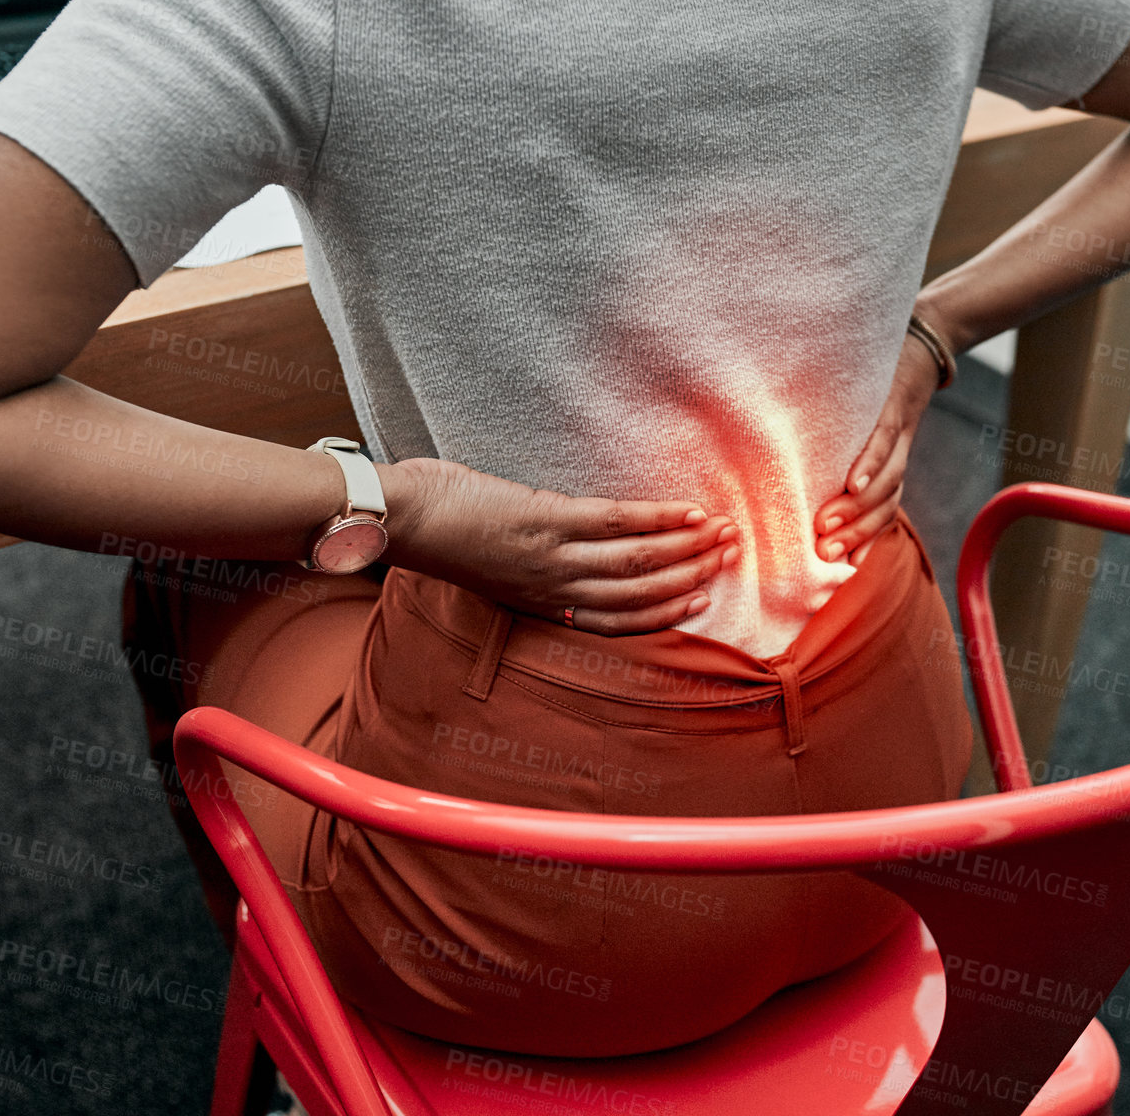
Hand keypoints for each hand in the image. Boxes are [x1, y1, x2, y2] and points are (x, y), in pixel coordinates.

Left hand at [376, 457, 740, 634]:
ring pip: (637, 560)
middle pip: (639, 591)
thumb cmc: (439, 534)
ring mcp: (552, 555)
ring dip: (687, 547)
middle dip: (691, 575)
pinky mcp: (547, 518)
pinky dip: (658, 518)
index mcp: (541, 603)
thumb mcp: (490, 566)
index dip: (664, 611)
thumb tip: (559, 549)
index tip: (702, 600)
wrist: (398, 518)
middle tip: (731, 558)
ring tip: (724, 535)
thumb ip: (529, 566)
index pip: (616, 619)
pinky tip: (688, 512)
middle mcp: (553, 588)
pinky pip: (616, 522)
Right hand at [813, 311, 949, 566]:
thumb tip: (800, 482)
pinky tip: (853, 484)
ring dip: (857, 508)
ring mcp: (900, 431)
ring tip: (826, 526)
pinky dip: (869, 464)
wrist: (922, 344)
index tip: (840, 564)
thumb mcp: (865, 426)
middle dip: (856, 532)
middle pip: (885, 504)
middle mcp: (899, 454)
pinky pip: (884, 441)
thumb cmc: (879, 390)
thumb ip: (846, 455)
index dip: (865, 537)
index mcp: (890, 463)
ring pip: (885, 480)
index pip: (883, 509)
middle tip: (825, 554)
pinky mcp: (895, 405)